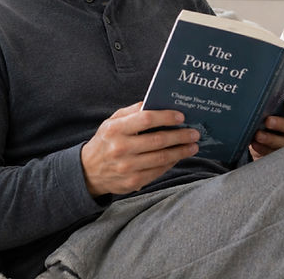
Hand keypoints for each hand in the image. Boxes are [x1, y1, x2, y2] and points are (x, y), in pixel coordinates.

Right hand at [80, 102, 200, 196]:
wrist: (89, 171)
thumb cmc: (105, 141)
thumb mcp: (111, 122)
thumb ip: (132, 112)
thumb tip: (155, 103)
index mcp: (115, 130)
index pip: (146, 119)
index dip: (166, 117)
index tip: (180, 116)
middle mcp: (120, 148)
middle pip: (158, 140)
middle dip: (180, 136)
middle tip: (194, 133)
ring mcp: (127, 167)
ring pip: (162, 158)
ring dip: (181, 151)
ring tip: (192, 146)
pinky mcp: (133, 181)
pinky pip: (158, 171)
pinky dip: (171, 163)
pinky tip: (179, 156)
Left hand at [249, 97, 283, 159]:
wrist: (271, 148)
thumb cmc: (275, 127)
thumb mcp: (277, 117)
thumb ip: (274, 110)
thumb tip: (259, 102)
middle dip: (282, 124)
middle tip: (268, 121)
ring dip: (271, 139)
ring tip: (258, 135)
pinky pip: (274, 155)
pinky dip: (263, 149)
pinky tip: (255, 145)